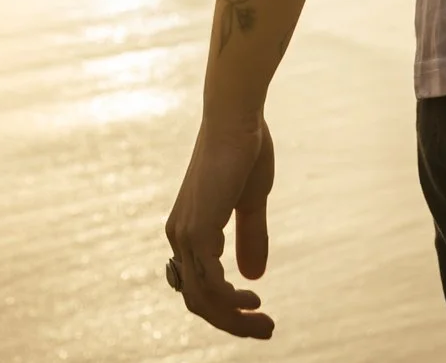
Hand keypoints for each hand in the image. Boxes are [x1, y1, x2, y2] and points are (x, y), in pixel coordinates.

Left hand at [164, 116, 277, 339]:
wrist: (236, 118)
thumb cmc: (244, 151)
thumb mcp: (250, 203)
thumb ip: (250, 238)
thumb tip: (253, 277)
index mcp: (188, 230)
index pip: (198, 286)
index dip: (225, 307)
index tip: (257, 310)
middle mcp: (180, 236)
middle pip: (197, 300)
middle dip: (232, 322)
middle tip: (266, 328)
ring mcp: (185, 234)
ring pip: (202, 299)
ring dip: (235, 319)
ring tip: (265, 323)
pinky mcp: (198, 228)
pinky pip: (209, 282)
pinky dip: (230, 301)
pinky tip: (252, 300)